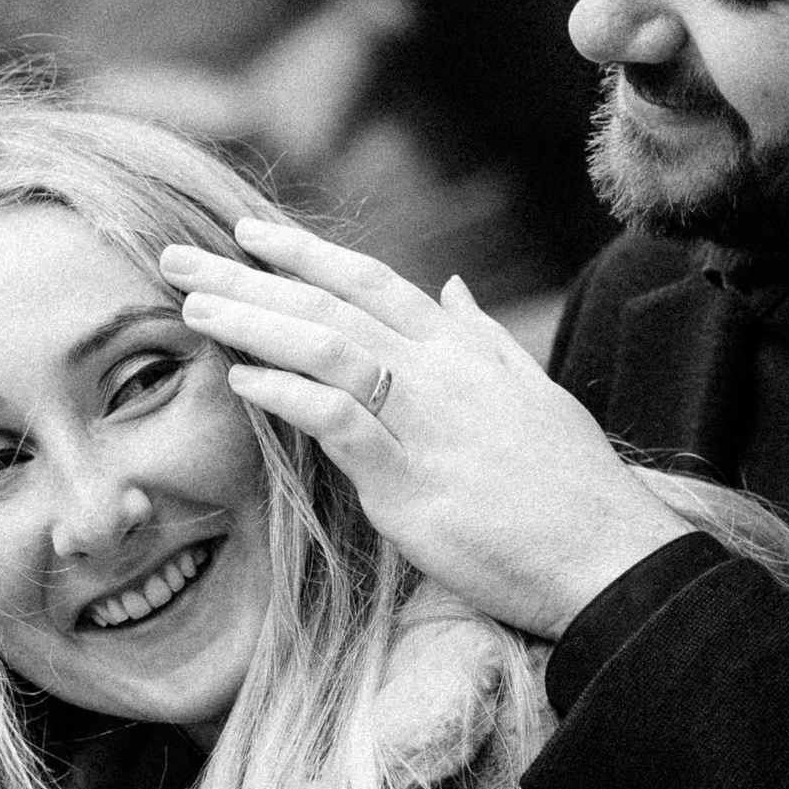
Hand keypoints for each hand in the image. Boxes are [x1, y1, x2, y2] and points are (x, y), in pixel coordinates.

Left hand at [167, 219, 691, 638]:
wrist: (609, 555)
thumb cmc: (574, 488)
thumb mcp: (534, 393)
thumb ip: (485, 338)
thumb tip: (454, 288)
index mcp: (465, 352)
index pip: (374, 281)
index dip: (307, 251)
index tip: (249, 233)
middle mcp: (441, 373)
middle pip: (332, 303)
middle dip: (250, 276)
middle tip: (179, 257)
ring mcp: (425, 423)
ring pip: (326, 347)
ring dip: (254, 322)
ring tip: (193, 307)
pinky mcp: (412, 481)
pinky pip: (339, 421)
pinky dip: (289, 394)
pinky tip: (244, 380)